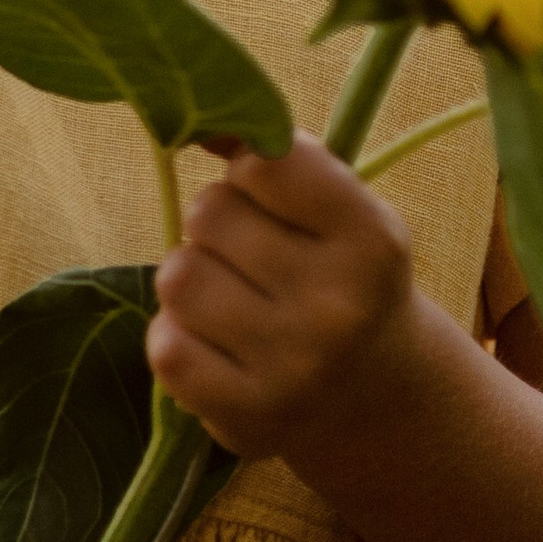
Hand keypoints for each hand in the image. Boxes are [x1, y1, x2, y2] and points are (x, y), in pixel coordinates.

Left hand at [147, 136, 418, 462]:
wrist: (377, 397)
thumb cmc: (342, 276)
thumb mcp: (340, 210)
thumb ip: (275, 158)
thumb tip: (199, 121)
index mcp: (371, 240)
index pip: (263, 162)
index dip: (252, 171)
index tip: (270, 197)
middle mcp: (338, 307)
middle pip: (209, 213)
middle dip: (217, 225)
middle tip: (250, 256)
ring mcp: (293, 370)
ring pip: (177, 278)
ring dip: (192, 279)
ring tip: (232, 299)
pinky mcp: (248, 420)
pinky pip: (165, 347)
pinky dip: (178, 337)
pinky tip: (217, 346)